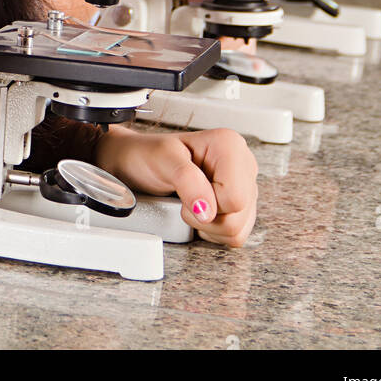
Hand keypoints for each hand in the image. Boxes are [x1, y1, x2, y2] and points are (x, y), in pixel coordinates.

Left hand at [95, 125, 257, 246]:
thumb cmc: (148, 156)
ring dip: (209, 226)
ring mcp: (244, 186)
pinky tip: (199, 212)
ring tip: (192, 204)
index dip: (208, 203)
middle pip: (238, 215)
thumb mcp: (163, 159)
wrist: (136, 165)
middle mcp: (242, 164)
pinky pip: (235, 235)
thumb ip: (187, 180)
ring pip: (238, 229)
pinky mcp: (239, 206)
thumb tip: (207, 210)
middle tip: (187, 198)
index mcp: (229, 145)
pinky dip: (214, 231)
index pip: (236, 197)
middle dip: (207, 216)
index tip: (187, 191)